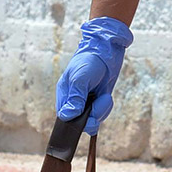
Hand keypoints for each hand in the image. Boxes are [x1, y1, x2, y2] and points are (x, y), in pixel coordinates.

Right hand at [55, 17, 133, 135]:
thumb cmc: (90, 61)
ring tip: (104, 97)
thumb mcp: (80, 79)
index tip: (84, 118)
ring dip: (100, 111)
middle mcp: (75, 100)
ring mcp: (88, 101)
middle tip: (98, 106)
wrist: (107, 50)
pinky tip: (107, 97)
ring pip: (92, 118)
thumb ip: (75, 98)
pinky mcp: (99, 99)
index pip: (65, 117)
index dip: (74, 122)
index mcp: (65, 94)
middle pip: (80, 121)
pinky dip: (106, 108)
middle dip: (91, 118)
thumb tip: (67, 116)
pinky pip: (102, 112)